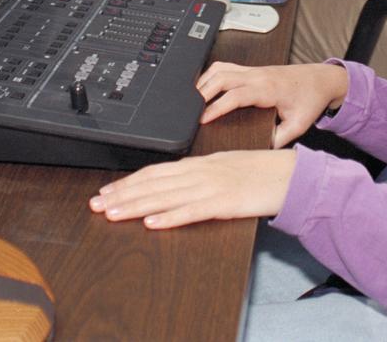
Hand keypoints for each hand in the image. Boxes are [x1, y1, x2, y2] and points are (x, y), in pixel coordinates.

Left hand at [88, 149, 296, 228]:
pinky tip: (153, 223)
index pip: (155, 172)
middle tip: (96, 203)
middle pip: (153, 184)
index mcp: (198, 164)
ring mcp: (210, 187)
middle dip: (122, 194)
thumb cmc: (260, 172)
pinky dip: (170, 217)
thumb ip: (200, 174)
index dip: (128, 182)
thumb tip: (176, 183)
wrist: (289, 174)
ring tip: (112, 213)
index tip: (107, 190)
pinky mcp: (224, 204)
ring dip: (135, 206)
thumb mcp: (224, 166)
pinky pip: (192, 212)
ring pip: (164, 197)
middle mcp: (199, 173)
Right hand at [197, 61, 346, 148]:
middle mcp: (258, 75)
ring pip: (221, 68)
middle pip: (221, 76)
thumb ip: (280, 139)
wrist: (322, 80)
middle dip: (202, 92)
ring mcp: (254, 70)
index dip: (216, 107)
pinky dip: (211, 74)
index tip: (203, 119)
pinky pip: (226, 66)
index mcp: (268, 88)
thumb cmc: (310, 99)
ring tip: (192, 99)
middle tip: (189, 110)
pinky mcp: (252, 69)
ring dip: (205, 81)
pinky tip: (205, 86)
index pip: (235, 95)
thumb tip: (262, 150)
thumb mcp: (299, 125)